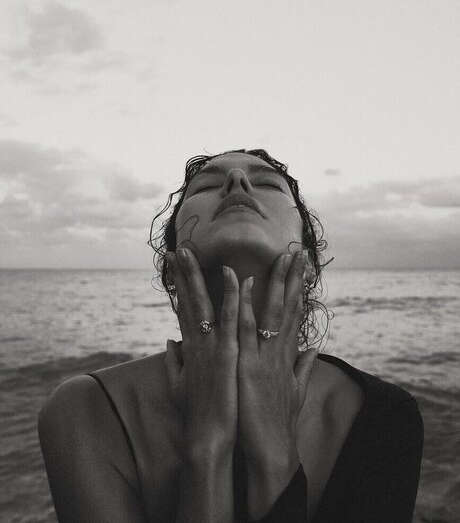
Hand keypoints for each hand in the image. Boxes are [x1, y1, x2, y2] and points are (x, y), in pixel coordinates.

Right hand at [164, 248, 239, 451]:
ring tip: (192, 252)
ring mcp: (211, 346)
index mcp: (190, 348)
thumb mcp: (179, 384)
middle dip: (182, 274)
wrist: (207, 438)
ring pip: (204, 304)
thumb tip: (170, 341)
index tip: (174, 267)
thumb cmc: (198, 412)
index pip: (183, 309)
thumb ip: (174, 360)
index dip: (178, 287)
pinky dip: (232, 297)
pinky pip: (231, 319)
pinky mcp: (226, 354)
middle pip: (187, 301)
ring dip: (198, 276)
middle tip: (178, 249)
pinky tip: (234, 276)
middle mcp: (197, 342)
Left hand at [237, 249, 317, 465]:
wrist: (270, 450)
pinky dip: (246, 304)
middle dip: (294, 278)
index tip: (301, 268)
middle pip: (288, 307)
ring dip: (275, 281)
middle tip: (298, 251)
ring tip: (281, 256)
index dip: (298, 289)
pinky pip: (245, 329)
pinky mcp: (248, 365)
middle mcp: (279, 351)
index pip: (294, 314)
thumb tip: (313, 348)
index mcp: (286, 355)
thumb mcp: (295, 390)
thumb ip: (303, 366)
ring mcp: (265, 356)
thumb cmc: (277, 421)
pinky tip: (246, 282)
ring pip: (271, 311)